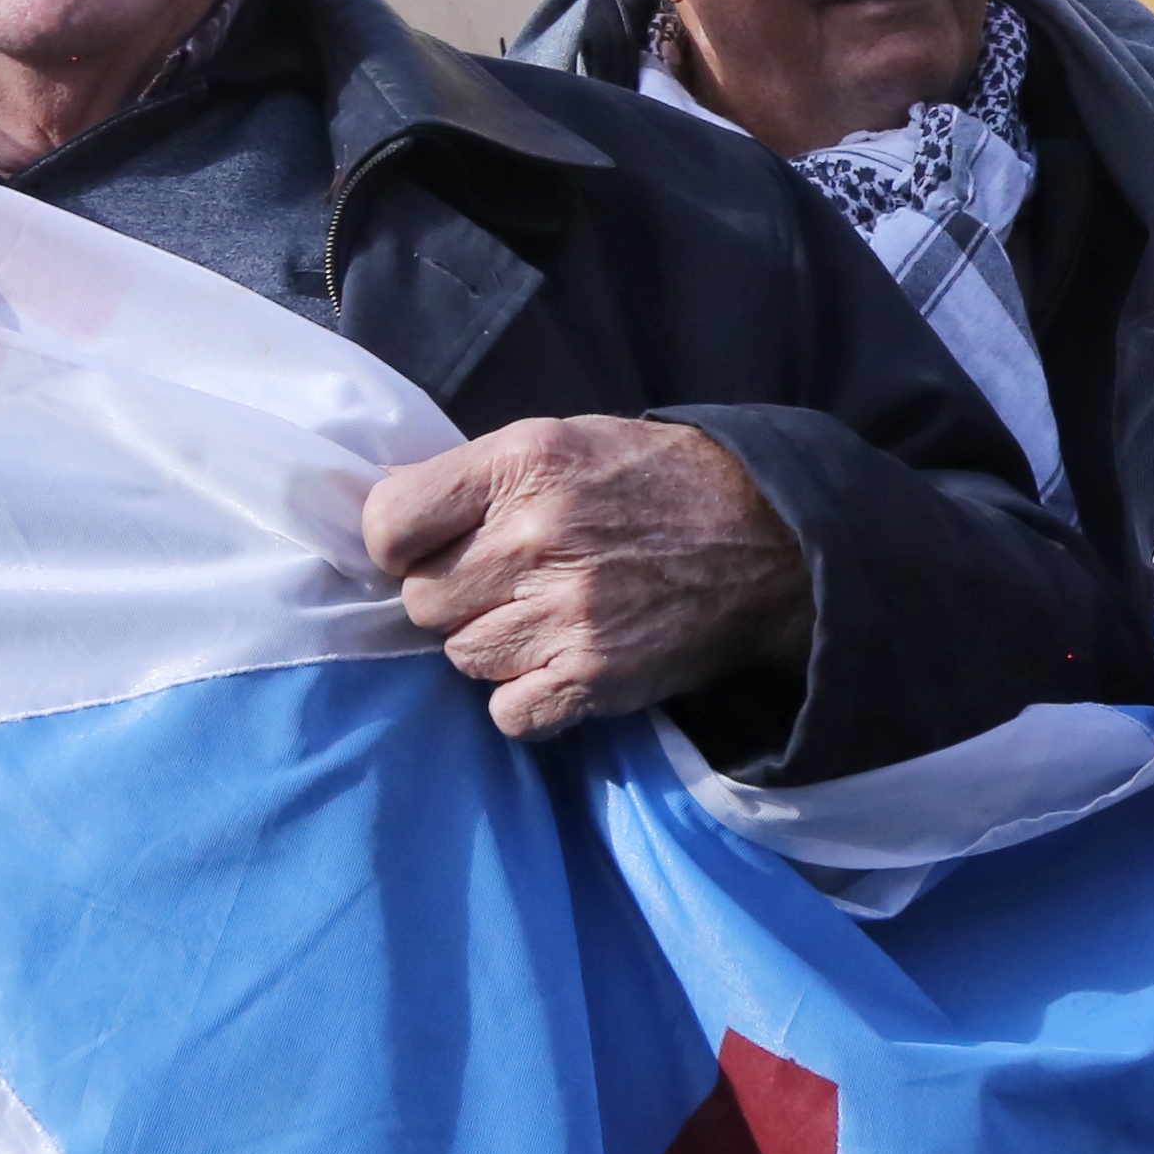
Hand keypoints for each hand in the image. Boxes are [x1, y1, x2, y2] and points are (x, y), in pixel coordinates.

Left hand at [361, 416, 811, 738]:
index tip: (429, 548)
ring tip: (549, 617)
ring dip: (494, 645)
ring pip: (462, 657)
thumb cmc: (658, 481)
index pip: (388, 523)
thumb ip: (476, 472)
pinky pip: (508, 713)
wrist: (772, 540)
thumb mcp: (566, 440)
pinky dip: (527, 698)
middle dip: (457, 596)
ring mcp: (565, 613)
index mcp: (523, 464)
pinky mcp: (594, 676)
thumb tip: (381, 504)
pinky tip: (562, 663)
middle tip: (511, 582)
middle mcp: (536, 537)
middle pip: (423, 600)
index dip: (398, 544)